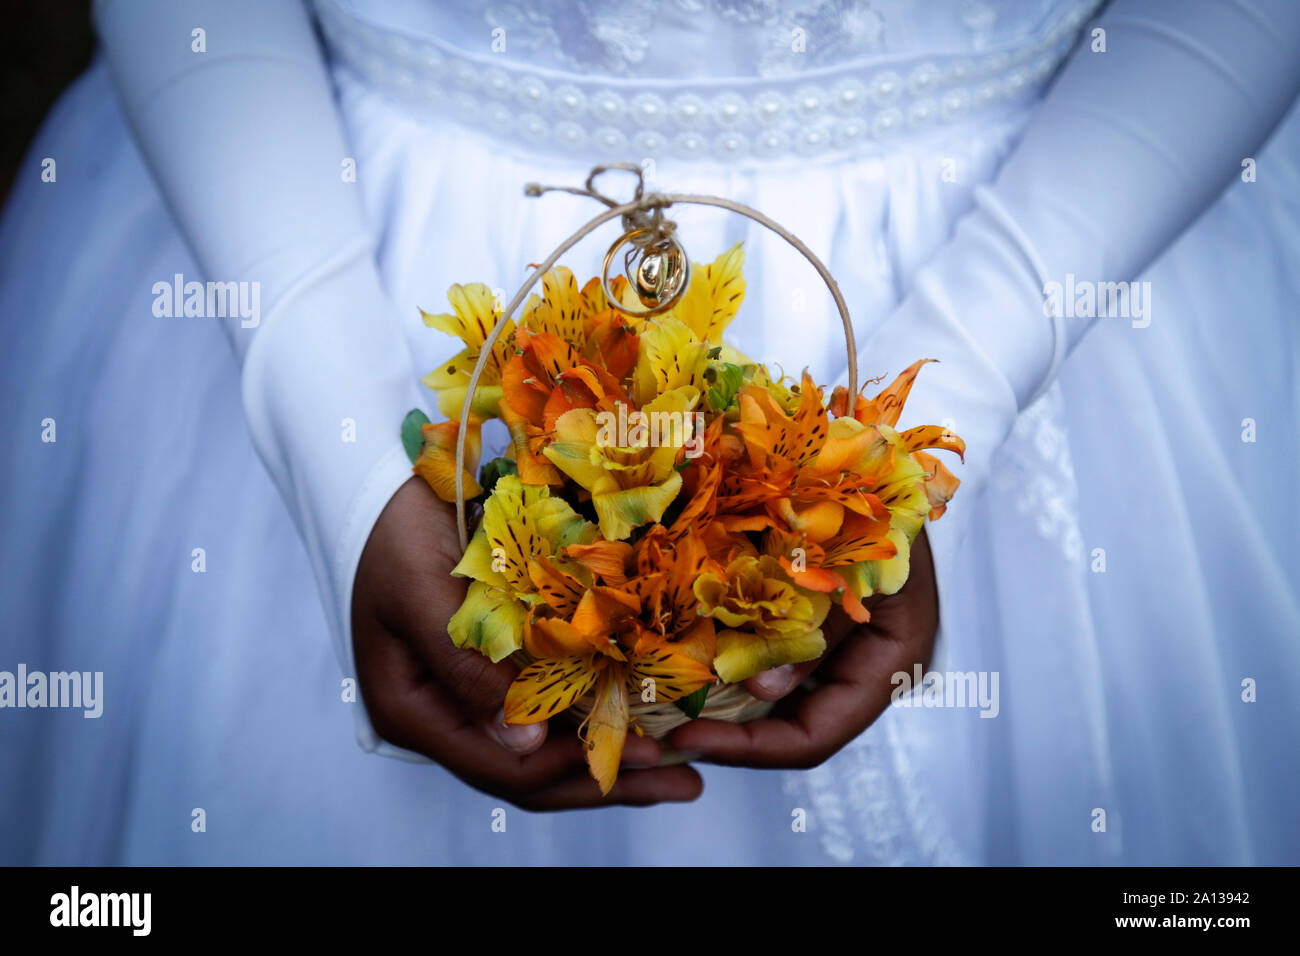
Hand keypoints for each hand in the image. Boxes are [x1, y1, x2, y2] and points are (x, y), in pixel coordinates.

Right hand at [351, 477, 703, 809]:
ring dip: (612, 759)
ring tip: (681, 767)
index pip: (500, 768)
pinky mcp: (496, 670)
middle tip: (686, 781)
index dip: (574, 769)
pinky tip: (649, 719)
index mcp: (413, 711)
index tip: (645, 753)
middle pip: (531, 774)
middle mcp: (444, 717)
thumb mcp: (421, 593)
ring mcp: (469, 697)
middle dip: (608, 781)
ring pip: (546, 750)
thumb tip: (522, 742)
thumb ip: (465, 668)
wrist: (383, 490)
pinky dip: (598, 717)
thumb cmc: (394, 534)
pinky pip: (551, 709)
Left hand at [669, 527, 937, 767]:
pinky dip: (730, 663)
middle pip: (791, 730)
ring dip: (722, 706)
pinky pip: (768, 659)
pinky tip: (685, 660)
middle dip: (729, 736)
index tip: (689, 738)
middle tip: (661, 735)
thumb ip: (813, 624)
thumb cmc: (876, 501)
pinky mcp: (812, 627)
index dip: (751, 748)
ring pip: (775, 701)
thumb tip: (761, 692)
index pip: (816, 736)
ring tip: (662, 707)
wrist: (879, 460)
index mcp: (891, 663)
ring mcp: (839, 651)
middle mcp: (866, 669)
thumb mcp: (847, 560)